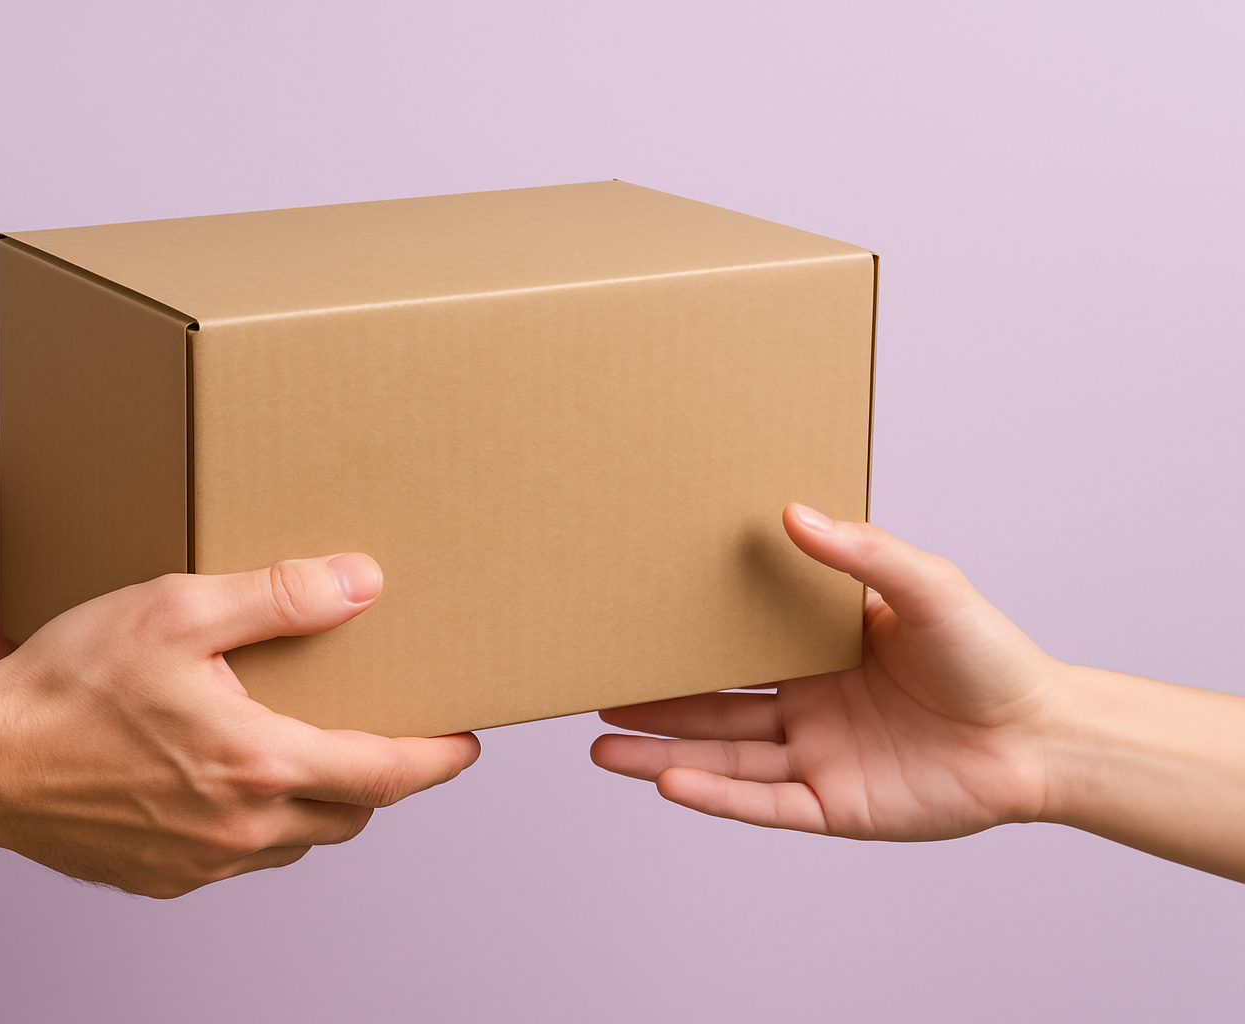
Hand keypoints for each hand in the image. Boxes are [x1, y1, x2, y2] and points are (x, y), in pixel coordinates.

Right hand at [0, 552, 479, 896]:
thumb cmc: (65, 684)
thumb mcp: (176, 610)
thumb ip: (278, 598)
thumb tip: (359, 584)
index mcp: (258, 763)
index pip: (385, 774)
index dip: (436, 760)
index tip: (464, 745)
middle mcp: (241, 829)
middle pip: (350, 814)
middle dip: (380, 781)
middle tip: (385, 739)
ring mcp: (200, 863)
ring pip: (297, 842)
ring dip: (317, 803)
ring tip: (307, 752)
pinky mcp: (162, 879)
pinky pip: (239, 859)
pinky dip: (258, 824)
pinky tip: (230, 781)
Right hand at [591, 504, 1062, 840]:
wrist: (1049, 739)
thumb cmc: (993, 656)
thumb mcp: (928, 586)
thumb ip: (860, 554)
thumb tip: (790, 511)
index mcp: (821, 653)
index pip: (737, 647)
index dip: (684, 639)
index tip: (633, 620)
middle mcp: (810, 707)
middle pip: (712, 706)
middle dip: (651, 703)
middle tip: (591, 687)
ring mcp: (819, 759)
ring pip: (723, 756)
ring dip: (662, 753)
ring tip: (600, 744)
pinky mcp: (835, 807)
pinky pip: (762, 802)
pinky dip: (715, 795)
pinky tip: (667, 783)